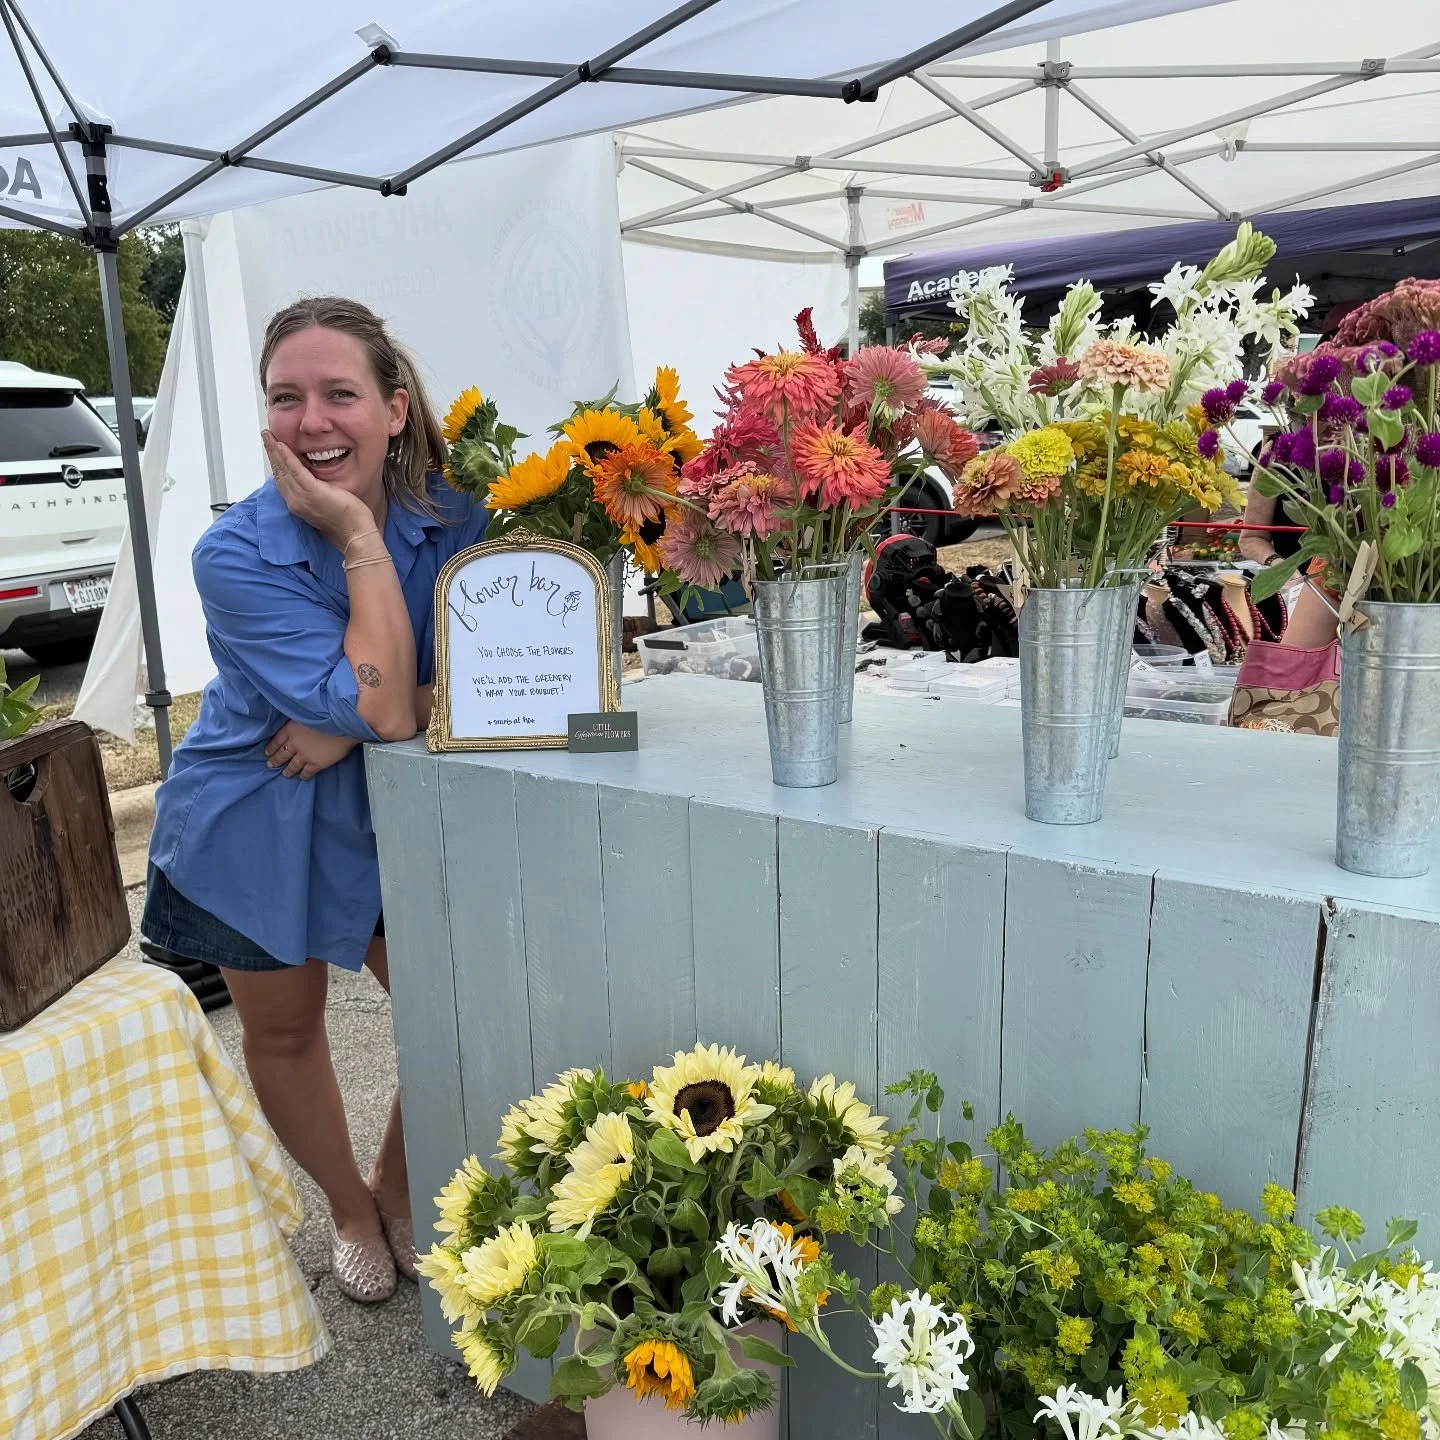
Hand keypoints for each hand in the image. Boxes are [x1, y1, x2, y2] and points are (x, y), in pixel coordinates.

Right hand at [262, 430, 375, 550]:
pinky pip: (295, 470)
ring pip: (283, 470)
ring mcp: (302, 498)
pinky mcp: (312, 492)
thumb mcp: (325, 504)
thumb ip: (315, 493)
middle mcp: (295, 502)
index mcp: (298, 505)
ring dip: (274, 451)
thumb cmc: (346, 521)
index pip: (282, 480)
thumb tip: (314, 481)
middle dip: (271, 453)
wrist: (355, 533)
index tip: (271, 449)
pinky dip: (286, 456)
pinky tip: (280, 445)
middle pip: (279, 473)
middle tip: (265, 436)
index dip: (275, 463)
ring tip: (268, 436)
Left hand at [266, 720, 358, 779]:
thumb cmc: (328, 714)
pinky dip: (303, 775)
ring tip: (285, 774)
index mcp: (291, 729)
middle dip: (275, 760)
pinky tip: (302, 777)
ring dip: (288, 770)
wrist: (342, 723)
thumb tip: (295, 726)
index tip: (267, 752)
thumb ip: (298, 722)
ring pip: (293, 765)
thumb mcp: (306, 714)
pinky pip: (307, 772)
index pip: (276, 741)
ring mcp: (305, 755)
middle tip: (271, 764)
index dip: (271, 748)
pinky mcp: (316, 763)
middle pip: (282, 754)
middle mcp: (295, 744)